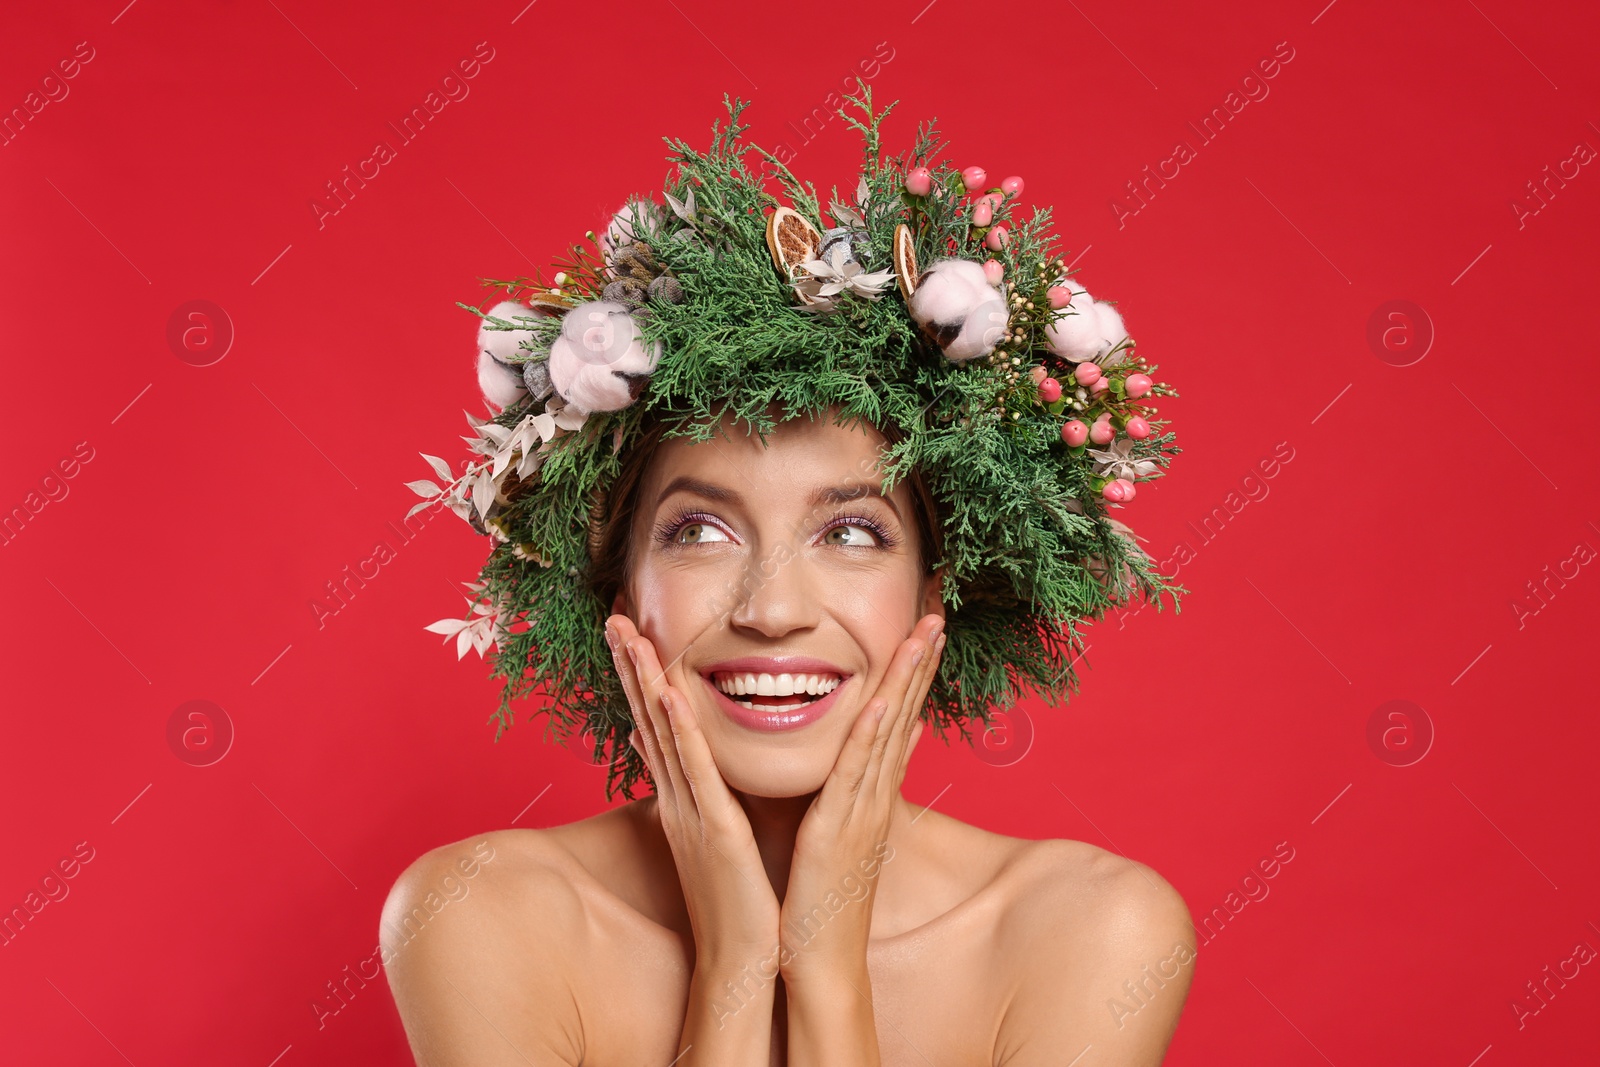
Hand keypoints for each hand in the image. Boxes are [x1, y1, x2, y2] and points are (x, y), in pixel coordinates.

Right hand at [606, 614, 782, 969]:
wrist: (743, 964)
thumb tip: (706, 767)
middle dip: (630, 668)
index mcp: (685, 801)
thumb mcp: (722, 839)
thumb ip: (713, 799)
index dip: (642, 680)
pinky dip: (679, 730)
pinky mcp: (714, 830)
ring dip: (644, 682)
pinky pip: (694, 771)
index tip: (631, 634)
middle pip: (647, 721)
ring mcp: (691, 813)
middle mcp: (678, 800)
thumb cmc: (742, 904)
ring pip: (663, 735)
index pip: (658, 728)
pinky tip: (667, 693)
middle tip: (613, 617)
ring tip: (628, 635)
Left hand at [778, 613, 944, 984]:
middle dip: (920, 663)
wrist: (821, 962)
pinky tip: (884, 696)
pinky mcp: (838, 828)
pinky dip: (871, 731)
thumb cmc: (823, 901)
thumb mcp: (844, 837)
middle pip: (904, 715)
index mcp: (872, 795)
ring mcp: (861, 809)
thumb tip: (872, 768)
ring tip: (924, 634)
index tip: (927, 631)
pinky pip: (855, 771)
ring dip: (906, 679)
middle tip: (938, 614)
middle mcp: (875, 795)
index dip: (914, 675)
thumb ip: (857, 795)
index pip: (899, 721)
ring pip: (888, 731)